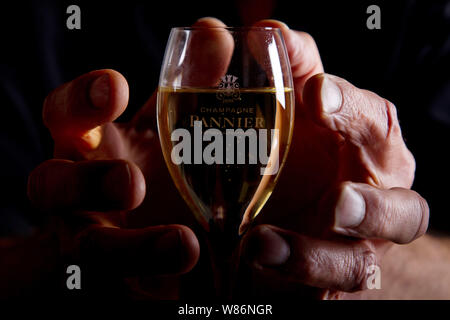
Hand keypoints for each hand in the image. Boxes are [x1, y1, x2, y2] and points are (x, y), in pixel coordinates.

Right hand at [26, 70, 208, 296]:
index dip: (79, 101)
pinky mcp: (123, 278)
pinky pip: (127, 288)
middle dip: (85, 182)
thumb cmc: (173, 158)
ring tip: (184, 243)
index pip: (65, 116)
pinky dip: (157, 282)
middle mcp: (80, 191)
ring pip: (86, 248)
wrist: (180, 218)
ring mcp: (95, 236)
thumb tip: (214, 31)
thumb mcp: (181, 118)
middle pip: (49, 186)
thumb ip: (198, 80)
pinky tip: (196, 272)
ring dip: (130, 248)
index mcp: (90, 144)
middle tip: (130, 181)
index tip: (115, 88)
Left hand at [240, 20, 428, 298]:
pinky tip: (251, 258)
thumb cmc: (293, 148)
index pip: (372, 120)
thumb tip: (264, 29)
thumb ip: (282, 68)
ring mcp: (354, 248)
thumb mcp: (284, 103)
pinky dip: (288, 280)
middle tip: (335, 200)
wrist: (287, 210)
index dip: (350, 107)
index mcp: (364, 145)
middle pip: (399, 205)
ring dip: (319, 257)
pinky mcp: (328, 281)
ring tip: (263, 244)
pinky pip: (320, 291)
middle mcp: (372, 198)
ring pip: (362, 263)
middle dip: (370, 204)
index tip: (313, 94)